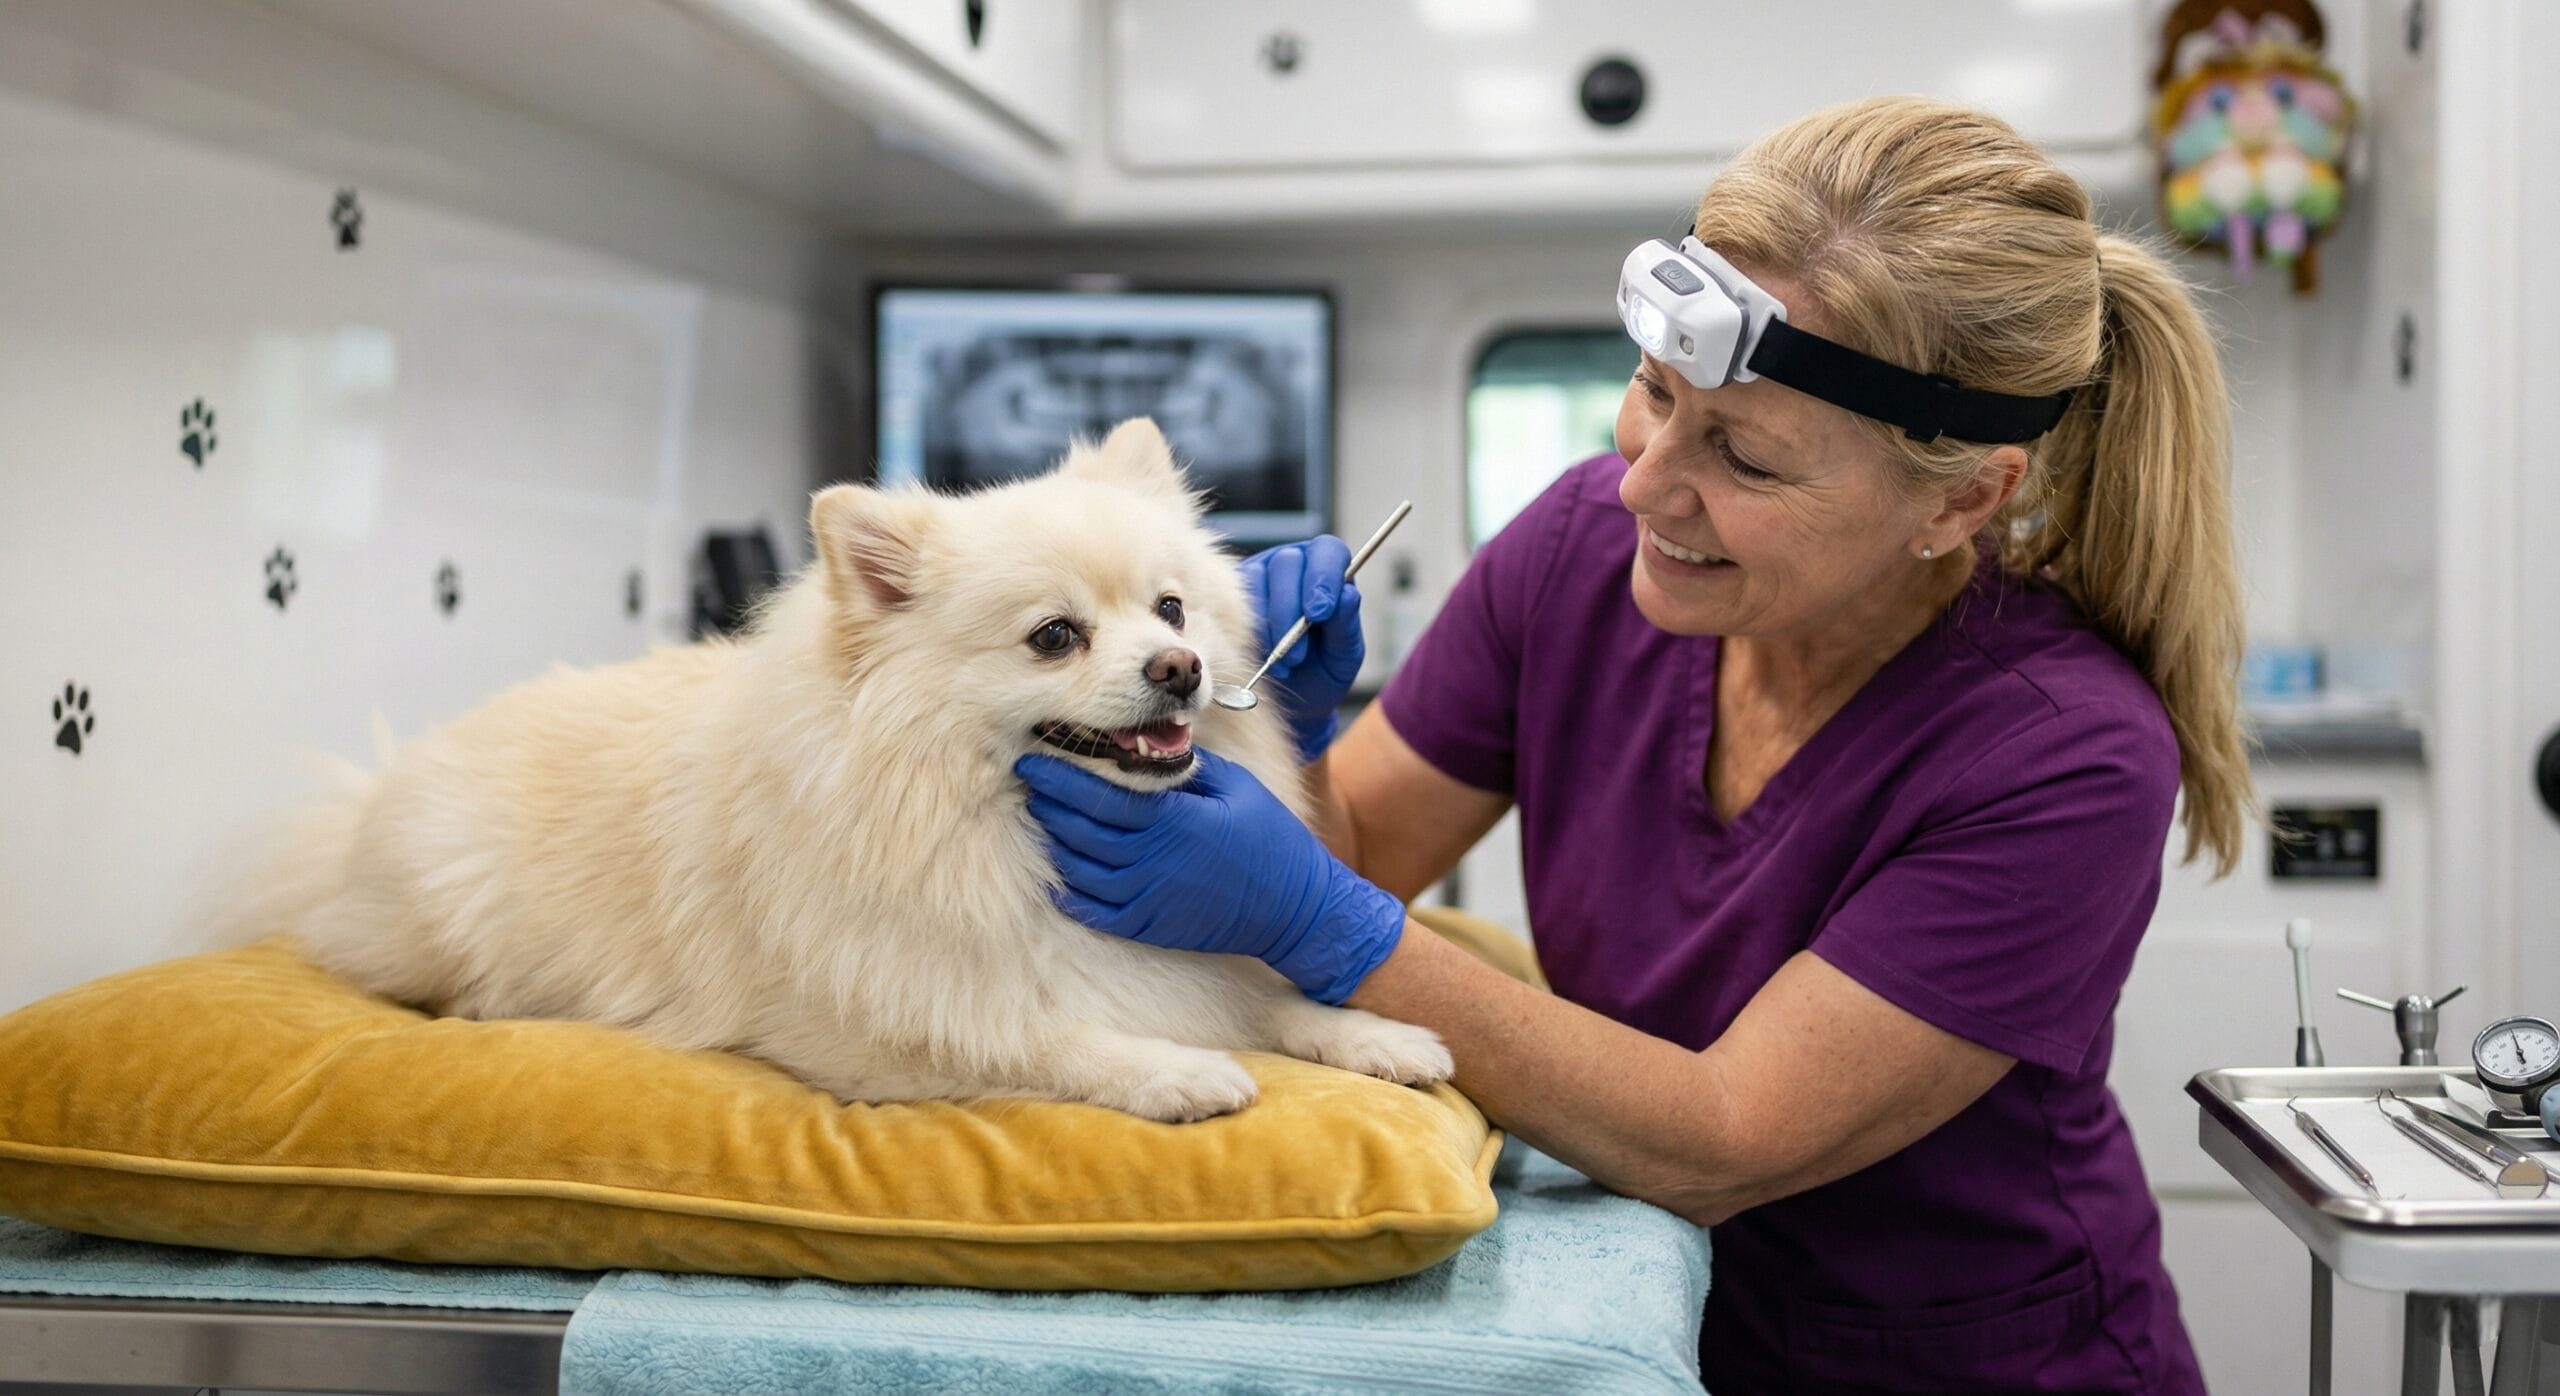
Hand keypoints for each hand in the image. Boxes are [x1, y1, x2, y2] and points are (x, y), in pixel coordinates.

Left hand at [1014, 748, 1405, 1004]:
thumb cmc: (1270, 840)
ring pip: (1080, 868)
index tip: (1033, 757)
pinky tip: (1058, 871)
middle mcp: (1153, 861)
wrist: (1294, 909)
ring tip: (1039, 815)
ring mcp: (1148, 898)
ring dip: (1055, 841)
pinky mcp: (1149, 926)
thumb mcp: (1236, 788)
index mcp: (1173, 821)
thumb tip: (1149, 742)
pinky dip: (1070, 890)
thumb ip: (1188, 768)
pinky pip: (1094, 910)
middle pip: (1080, 829)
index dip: (1060, 776)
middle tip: (1026, 778)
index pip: (1099, 794)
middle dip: (1048, 801)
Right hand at [1237, 536, 1363, 760]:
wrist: (1291, 700)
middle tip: (1297, 655)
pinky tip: (1261, 657)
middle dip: (1291, 608)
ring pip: (1258, 579)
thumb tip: (1347, 594)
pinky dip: (1248, 631)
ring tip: (1283, 665)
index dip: (1323, 576)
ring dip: (1270, 625)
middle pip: (1288, 562)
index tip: (1320, 613)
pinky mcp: (1232, 596)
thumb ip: (1345, 626)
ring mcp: (1261, 576)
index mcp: (1329, 571)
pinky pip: (1233, 601)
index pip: (1328, 551)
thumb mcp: (1343, 657)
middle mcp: (1294, 565)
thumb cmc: (1323, 671)